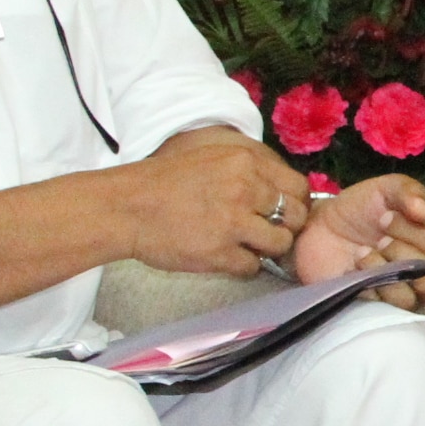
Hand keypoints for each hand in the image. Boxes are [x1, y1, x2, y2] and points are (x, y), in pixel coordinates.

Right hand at [112, 130, 308, 275]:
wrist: (126, 207)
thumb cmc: (164, 183)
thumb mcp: (212, 158)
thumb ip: (249, 171)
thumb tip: (282, 190)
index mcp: (245, 162)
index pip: (298, 187)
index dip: (294, 202)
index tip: (282, 212)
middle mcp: (245, 189)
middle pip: (296, 217)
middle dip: (285, 227)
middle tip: (266, 231)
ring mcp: (234, 222)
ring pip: (280, 244)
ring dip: (267, 249)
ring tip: (245, 245)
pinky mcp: (220, 252)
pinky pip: (253, 267)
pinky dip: (244, 266)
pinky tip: (226, 256)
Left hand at [294, 174, 424, 309]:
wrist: (317, 226)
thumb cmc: (359, 209)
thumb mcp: (386, 189)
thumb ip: (410, 192)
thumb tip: (424, 213)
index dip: (415, 234)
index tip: (385, 218)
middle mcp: (421, 276)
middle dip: (402, 255)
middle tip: (378, 239)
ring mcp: (397, 295)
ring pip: (409, 299)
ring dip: (384, 272)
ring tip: (362, 255)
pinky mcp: (372, 308)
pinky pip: (381, 309)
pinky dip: (366, 285)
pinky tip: (353, 268)